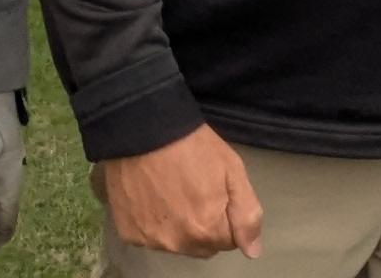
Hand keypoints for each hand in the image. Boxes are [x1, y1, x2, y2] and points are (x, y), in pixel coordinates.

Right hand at [102, 125, 264, 259]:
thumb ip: (246, 214)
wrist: (143, 129)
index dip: (225, 215)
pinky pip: (148, 236)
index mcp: (206, 231)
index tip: (215, 191)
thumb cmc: (192, 145)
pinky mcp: (128, 232)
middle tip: (193, 190)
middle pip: (200, 246)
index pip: (228, 241)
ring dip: (177, 226)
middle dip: (202, 225)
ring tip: (170, 191)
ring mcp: (150, 240)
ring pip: (175, 242)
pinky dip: (151, 222)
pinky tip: (150, 196)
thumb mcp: (232, 170)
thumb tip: (252, 251)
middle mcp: (177, 244)